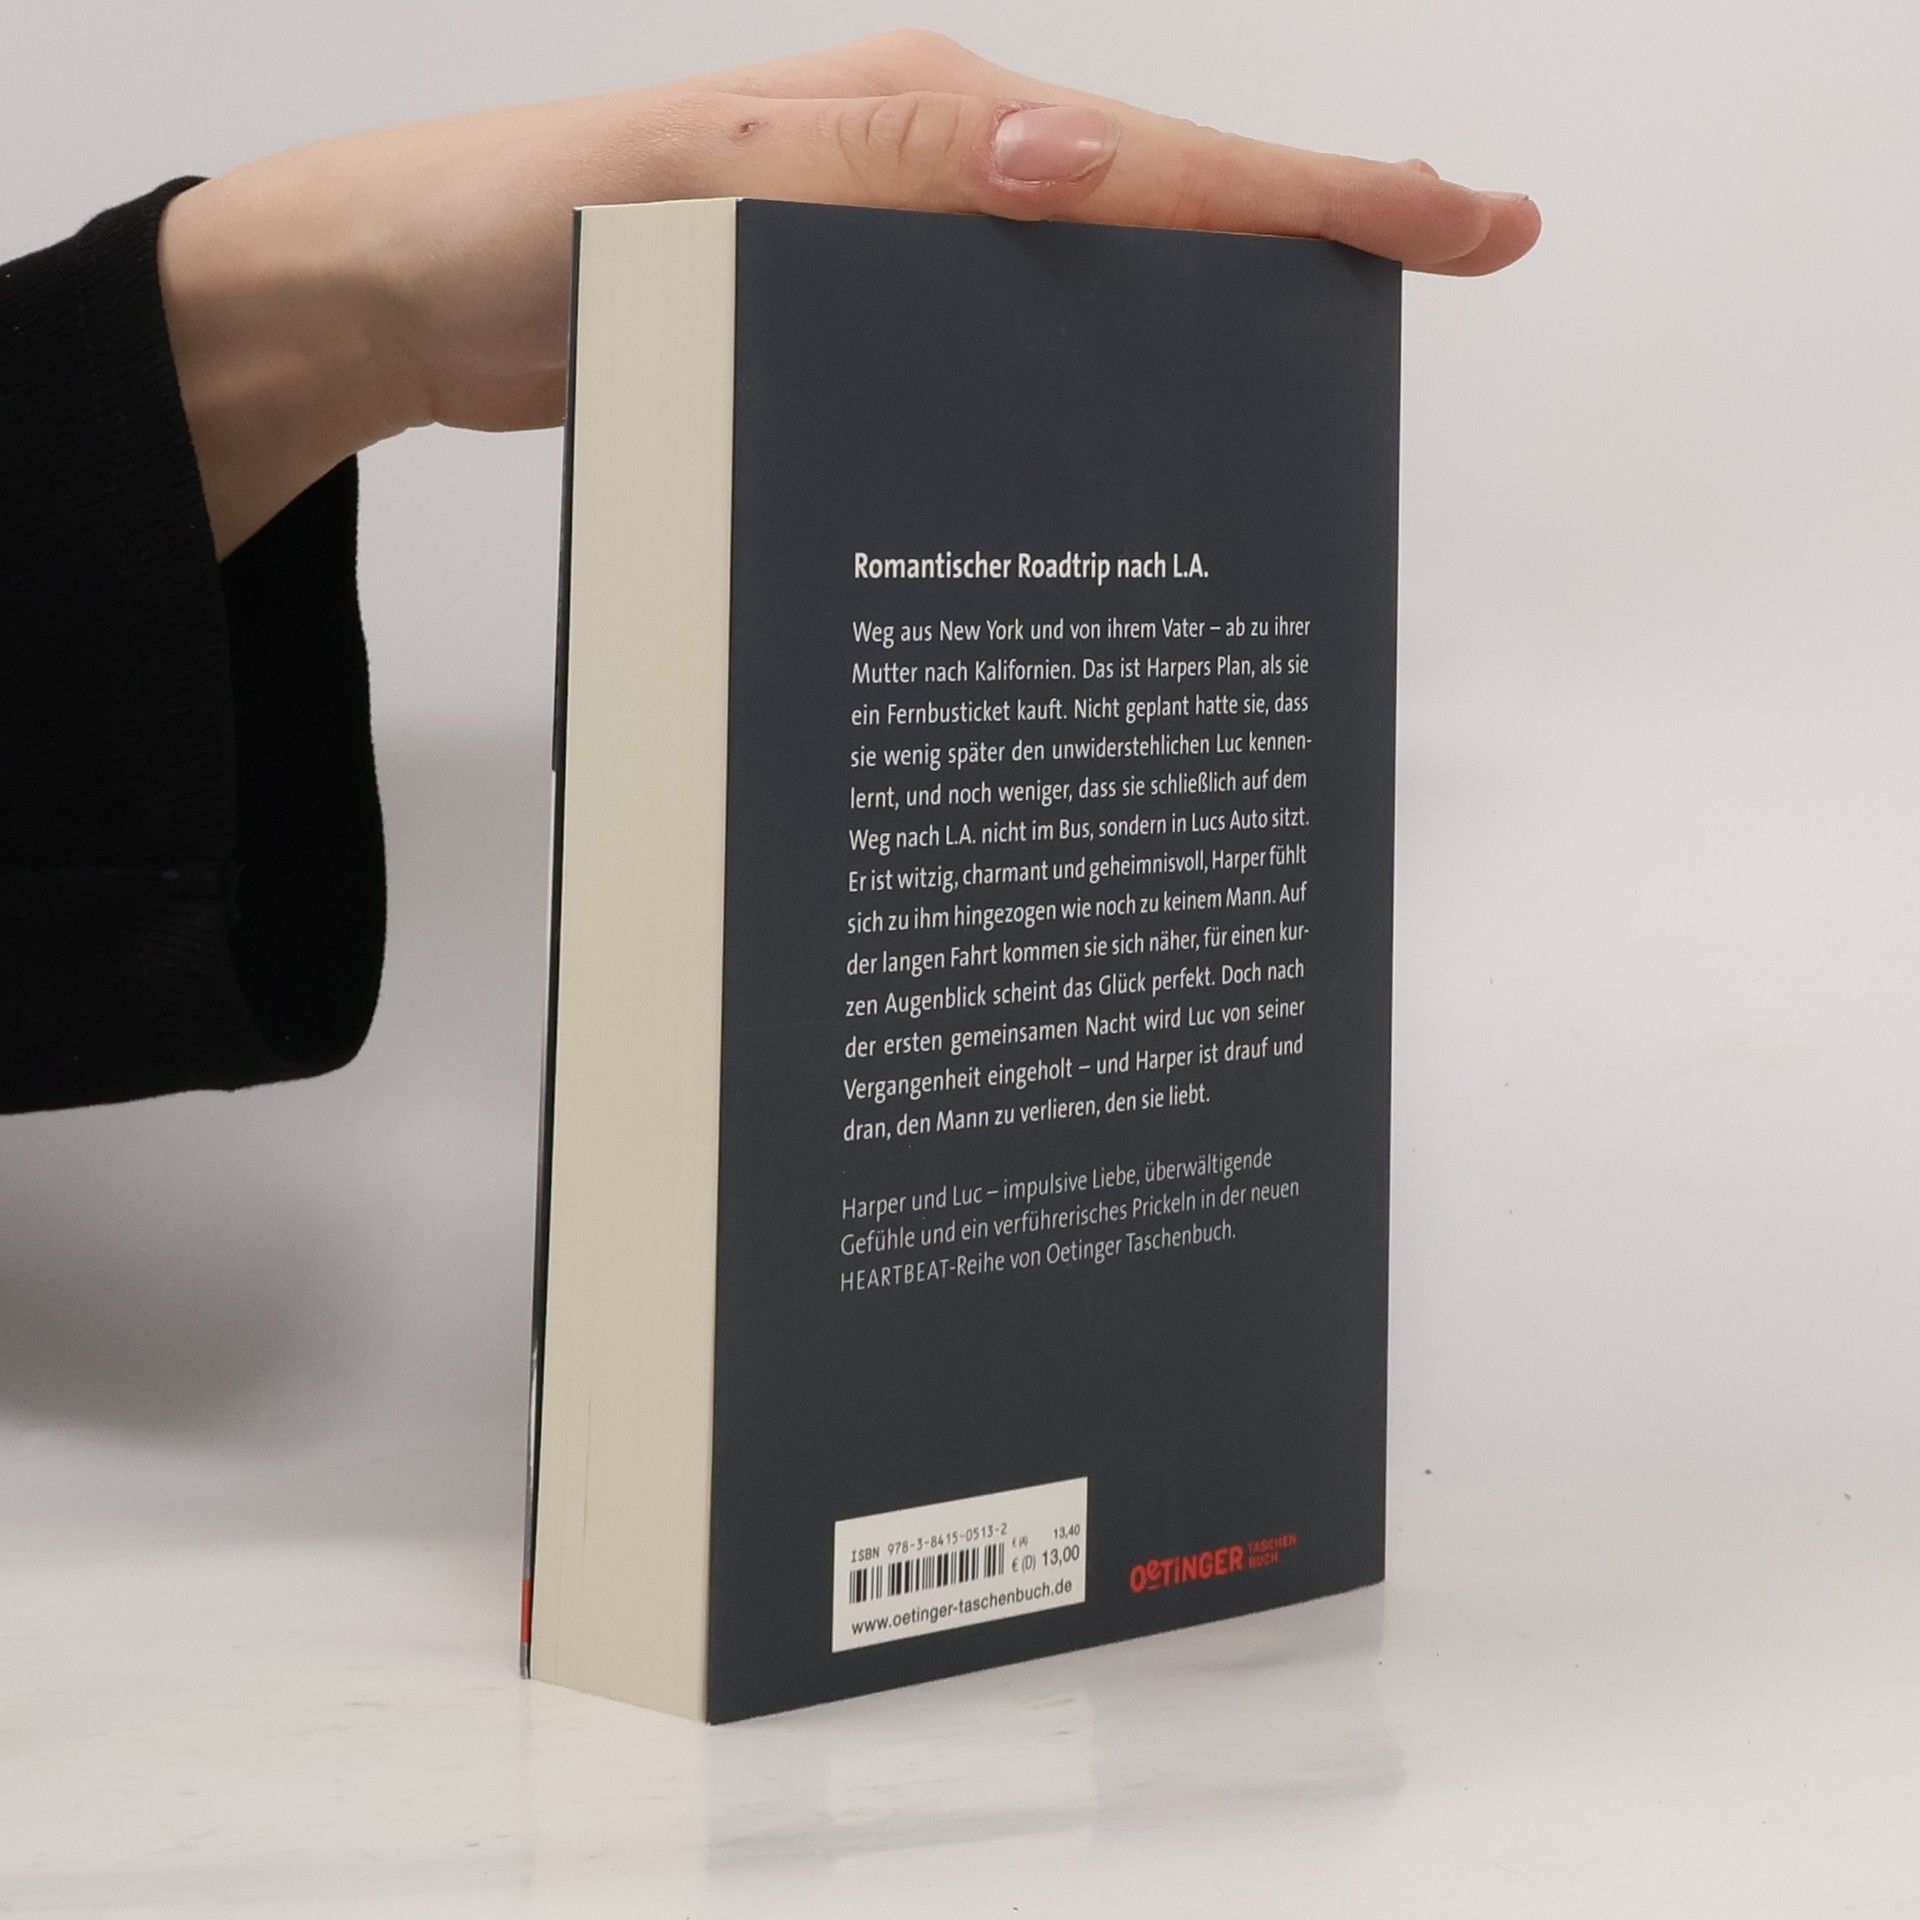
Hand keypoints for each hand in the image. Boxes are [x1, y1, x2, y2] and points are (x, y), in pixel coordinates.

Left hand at [159, 31, 1539, 554]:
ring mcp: (897, 250)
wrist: (419, 298)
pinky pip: (1006, 339)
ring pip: (1096, 279)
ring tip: (1330, 353)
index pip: (1159, 160)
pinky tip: (1122, 428)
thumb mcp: (697, 183)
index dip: (1319, 193)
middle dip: (1316, 229)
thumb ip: (875, 169)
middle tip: (1453, 252)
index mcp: (920, 123)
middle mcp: (927, 176)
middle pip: (1164, 206)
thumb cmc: (531, 225)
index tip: (1460, 218)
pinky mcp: (854, 321)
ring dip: (1215, 307)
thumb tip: (1067, 160)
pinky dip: (1086, 371)